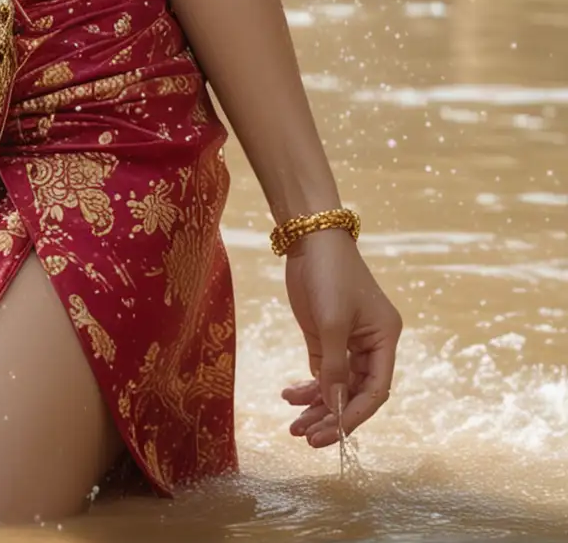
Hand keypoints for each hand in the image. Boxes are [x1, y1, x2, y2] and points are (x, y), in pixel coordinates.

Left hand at [280, 228, 401, 446]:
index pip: (376, 390)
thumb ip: (333, 366)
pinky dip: (308, 387)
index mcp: (385, 340)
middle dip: (331, 416)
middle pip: (355, 392)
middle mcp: (370, 346)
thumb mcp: (331, 322)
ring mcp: (347, 342)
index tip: (333, 434)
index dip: (354, 414)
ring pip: (336, 386)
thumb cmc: (329, 274)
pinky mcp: (326, 337)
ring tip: (293, 426)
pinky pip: (321, 372)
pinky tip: (289, 397)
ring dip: (316, 406)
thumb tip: (333, 407)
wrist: (309, 237)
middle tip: (306, 437)